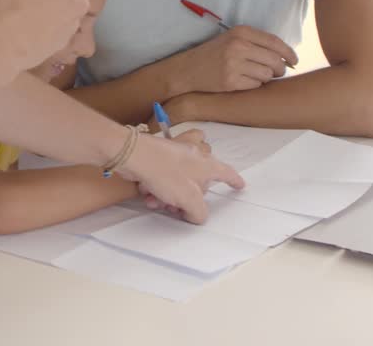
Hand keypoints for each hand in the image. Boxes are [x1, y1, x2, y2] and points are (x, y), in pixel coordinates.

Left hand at [116, 132, 243, 223]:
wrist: (133, 155)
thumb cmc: (165, 172)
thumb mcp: (189, 199)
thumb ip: (199, 212)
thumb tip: (197, 216)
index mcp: (206, 164)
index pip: (226, 172)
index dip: (234, 180)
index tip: (239, 185)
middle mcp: (192, 159)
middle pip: (198, 186)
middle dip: (186, 201)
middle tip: (177, 208)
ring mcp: (174, 159)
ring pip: (177, 186)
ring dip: (167, 198)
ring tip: (156, 201)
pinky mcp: (157, 161)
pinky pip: (162, 181)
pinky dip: (155, 190)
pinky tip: (146, 193)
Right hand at [160, 25, 297, 93]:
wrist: (188, 69)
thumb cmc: (214, 53)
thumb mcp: (233, 38)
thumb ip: (257, 42)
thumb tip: (286, 55)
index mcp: (241, 32)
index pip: (275, 42)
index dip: (289, 53)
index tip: (295, 61)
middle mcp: (238, 46)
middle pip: (275, 61)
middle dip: (279, 69)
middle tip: (276, 73)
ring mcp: (234, 64)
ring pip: (267, 75)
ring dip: (265, 78)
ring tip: (254, 75)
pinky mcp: (230, 81)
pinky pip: (256, 85)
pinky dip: (254, 85)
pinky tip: (244, 81)